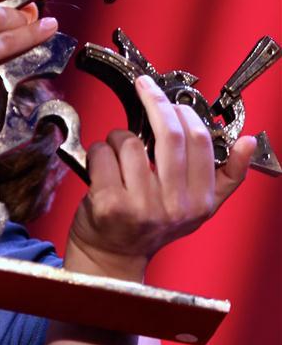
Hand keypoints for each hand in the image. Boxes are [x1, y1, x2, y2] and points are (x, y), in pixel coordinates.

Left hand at [67, 75, 256, 280]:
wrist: (111, 257)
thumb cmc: (149, 225)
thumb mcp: (196, 207)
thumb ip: (225, 175)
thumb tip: (247, 142)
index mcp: (200, 202)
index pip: (200, 141)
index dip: (184, 111)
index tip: (172, 98)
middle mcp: (174, 207)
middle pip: (170, 134)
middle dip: (155, 101)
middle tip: (145, 87)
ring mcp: (141, 206)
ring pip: (129, 141)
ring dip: (118, 139)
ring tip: (118, 158)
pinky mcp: (109, 204)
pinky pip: (101, 154)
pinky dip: (97, 154)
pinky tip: (102, 171)